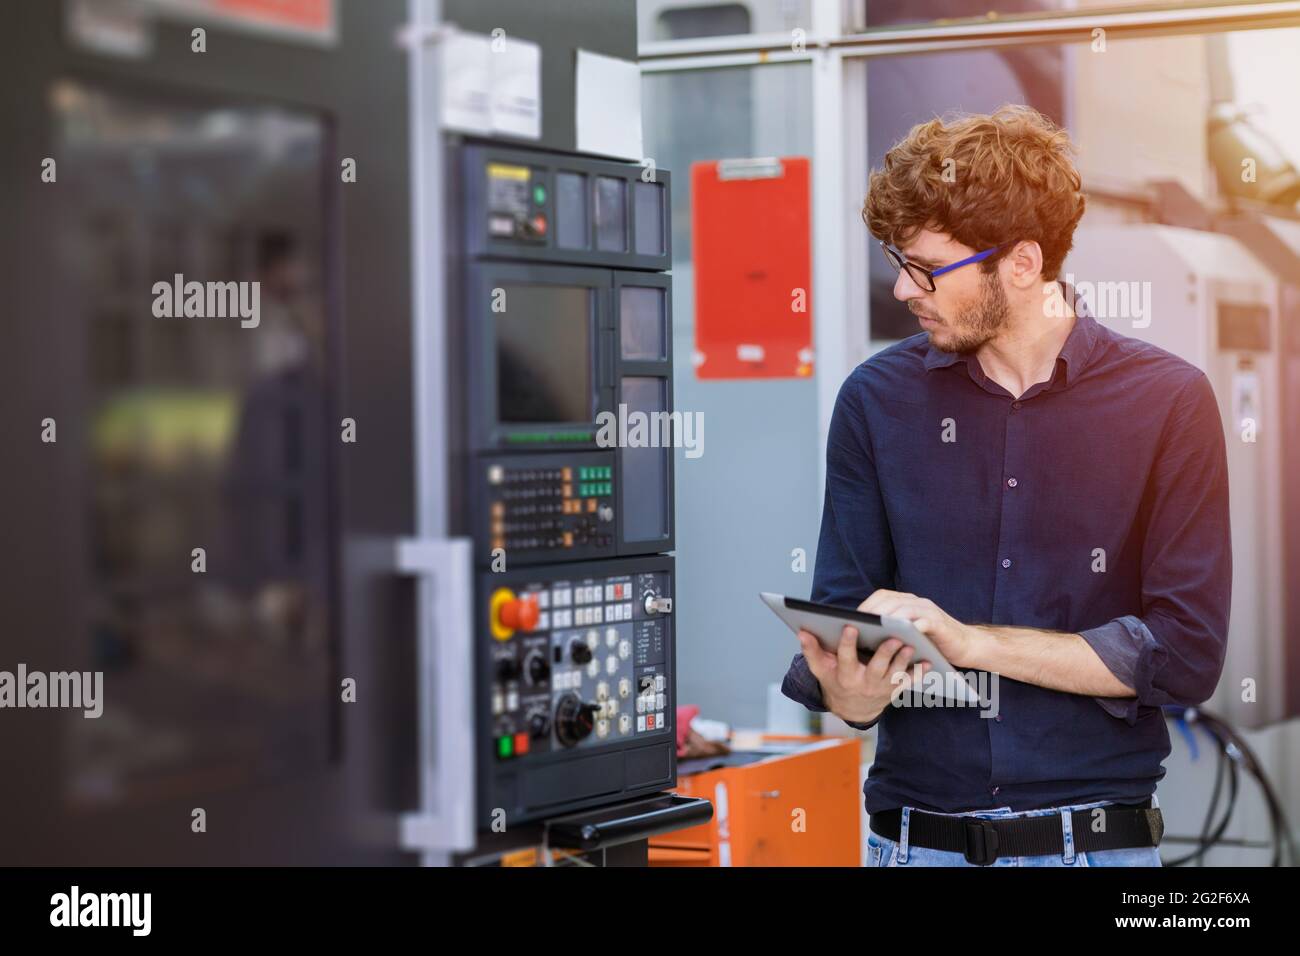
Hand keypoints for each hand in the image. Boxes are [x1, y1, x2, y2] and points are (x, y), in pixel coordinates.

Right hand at [797, 626, 930, 724]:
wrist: (853, 708)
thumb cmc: (835, 681)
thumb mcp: (821, 669)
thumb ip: (812, 651)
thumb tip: (802, 631)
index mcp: (845, 676)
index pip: (845, 658)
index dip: (847, 644)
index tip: (850, 626)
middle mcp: (865, 683)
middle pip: (876, 668)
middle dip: (885, 653)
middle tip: (893, 637)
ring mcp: (882, 688)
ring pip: (895, 674)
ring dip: (903, 661)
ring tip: (910, 645)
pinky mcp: (895, 690)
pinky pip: (909, 683)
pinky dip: (919, 673)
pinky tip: (927, 662)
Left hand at [857, 589, 981, 669]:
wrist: (965, 646)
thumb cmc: (931, 643)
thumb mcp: (907, 635)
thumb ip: (890, 631)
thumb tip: (860, 638)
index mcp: (905, 603)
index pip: (880, 598)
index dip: (865, 606)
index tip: (849, 619)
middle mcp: (915, 602)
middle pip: (889, 601)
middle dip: (872, 612)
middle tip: (858, 624)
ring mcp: (928, 610)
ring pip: (903, 609)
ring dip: (887, 618)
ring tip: (873, 629)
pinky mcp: (939, 622)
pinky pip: (922, 622)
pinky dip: (910, 628)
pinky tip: (899, 637)